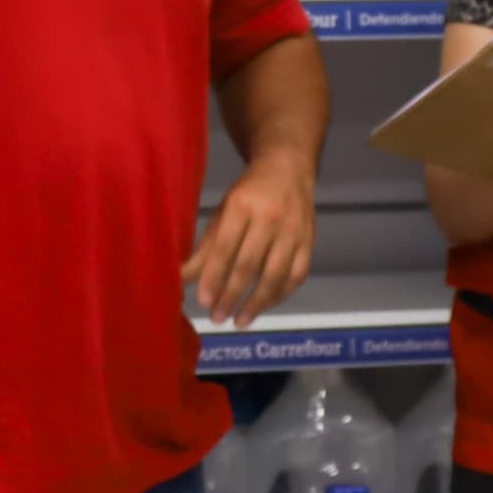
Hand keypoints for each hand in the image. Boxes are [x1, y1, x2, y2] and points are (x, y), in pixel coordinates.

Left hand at [187, 156, 317, 327]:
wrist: (288, 170)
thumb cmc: (249, 195)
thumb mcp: (223, 213)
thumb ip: (205, 248)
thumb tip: (182, 279)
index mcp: (242, 206)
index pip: (225, 247)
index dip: (213, 276)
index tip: (203, 300)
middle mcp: (270, 218)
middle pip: (249, 265)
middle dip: (231, 295)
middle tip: (216, 317)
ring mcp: (293, 231)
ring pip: (275, 275)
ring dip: (256, 303)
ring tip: (239, 321)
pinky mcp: (310, 242)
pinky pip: (296, 276)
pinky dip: (280, 296)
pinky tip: (264, 307)